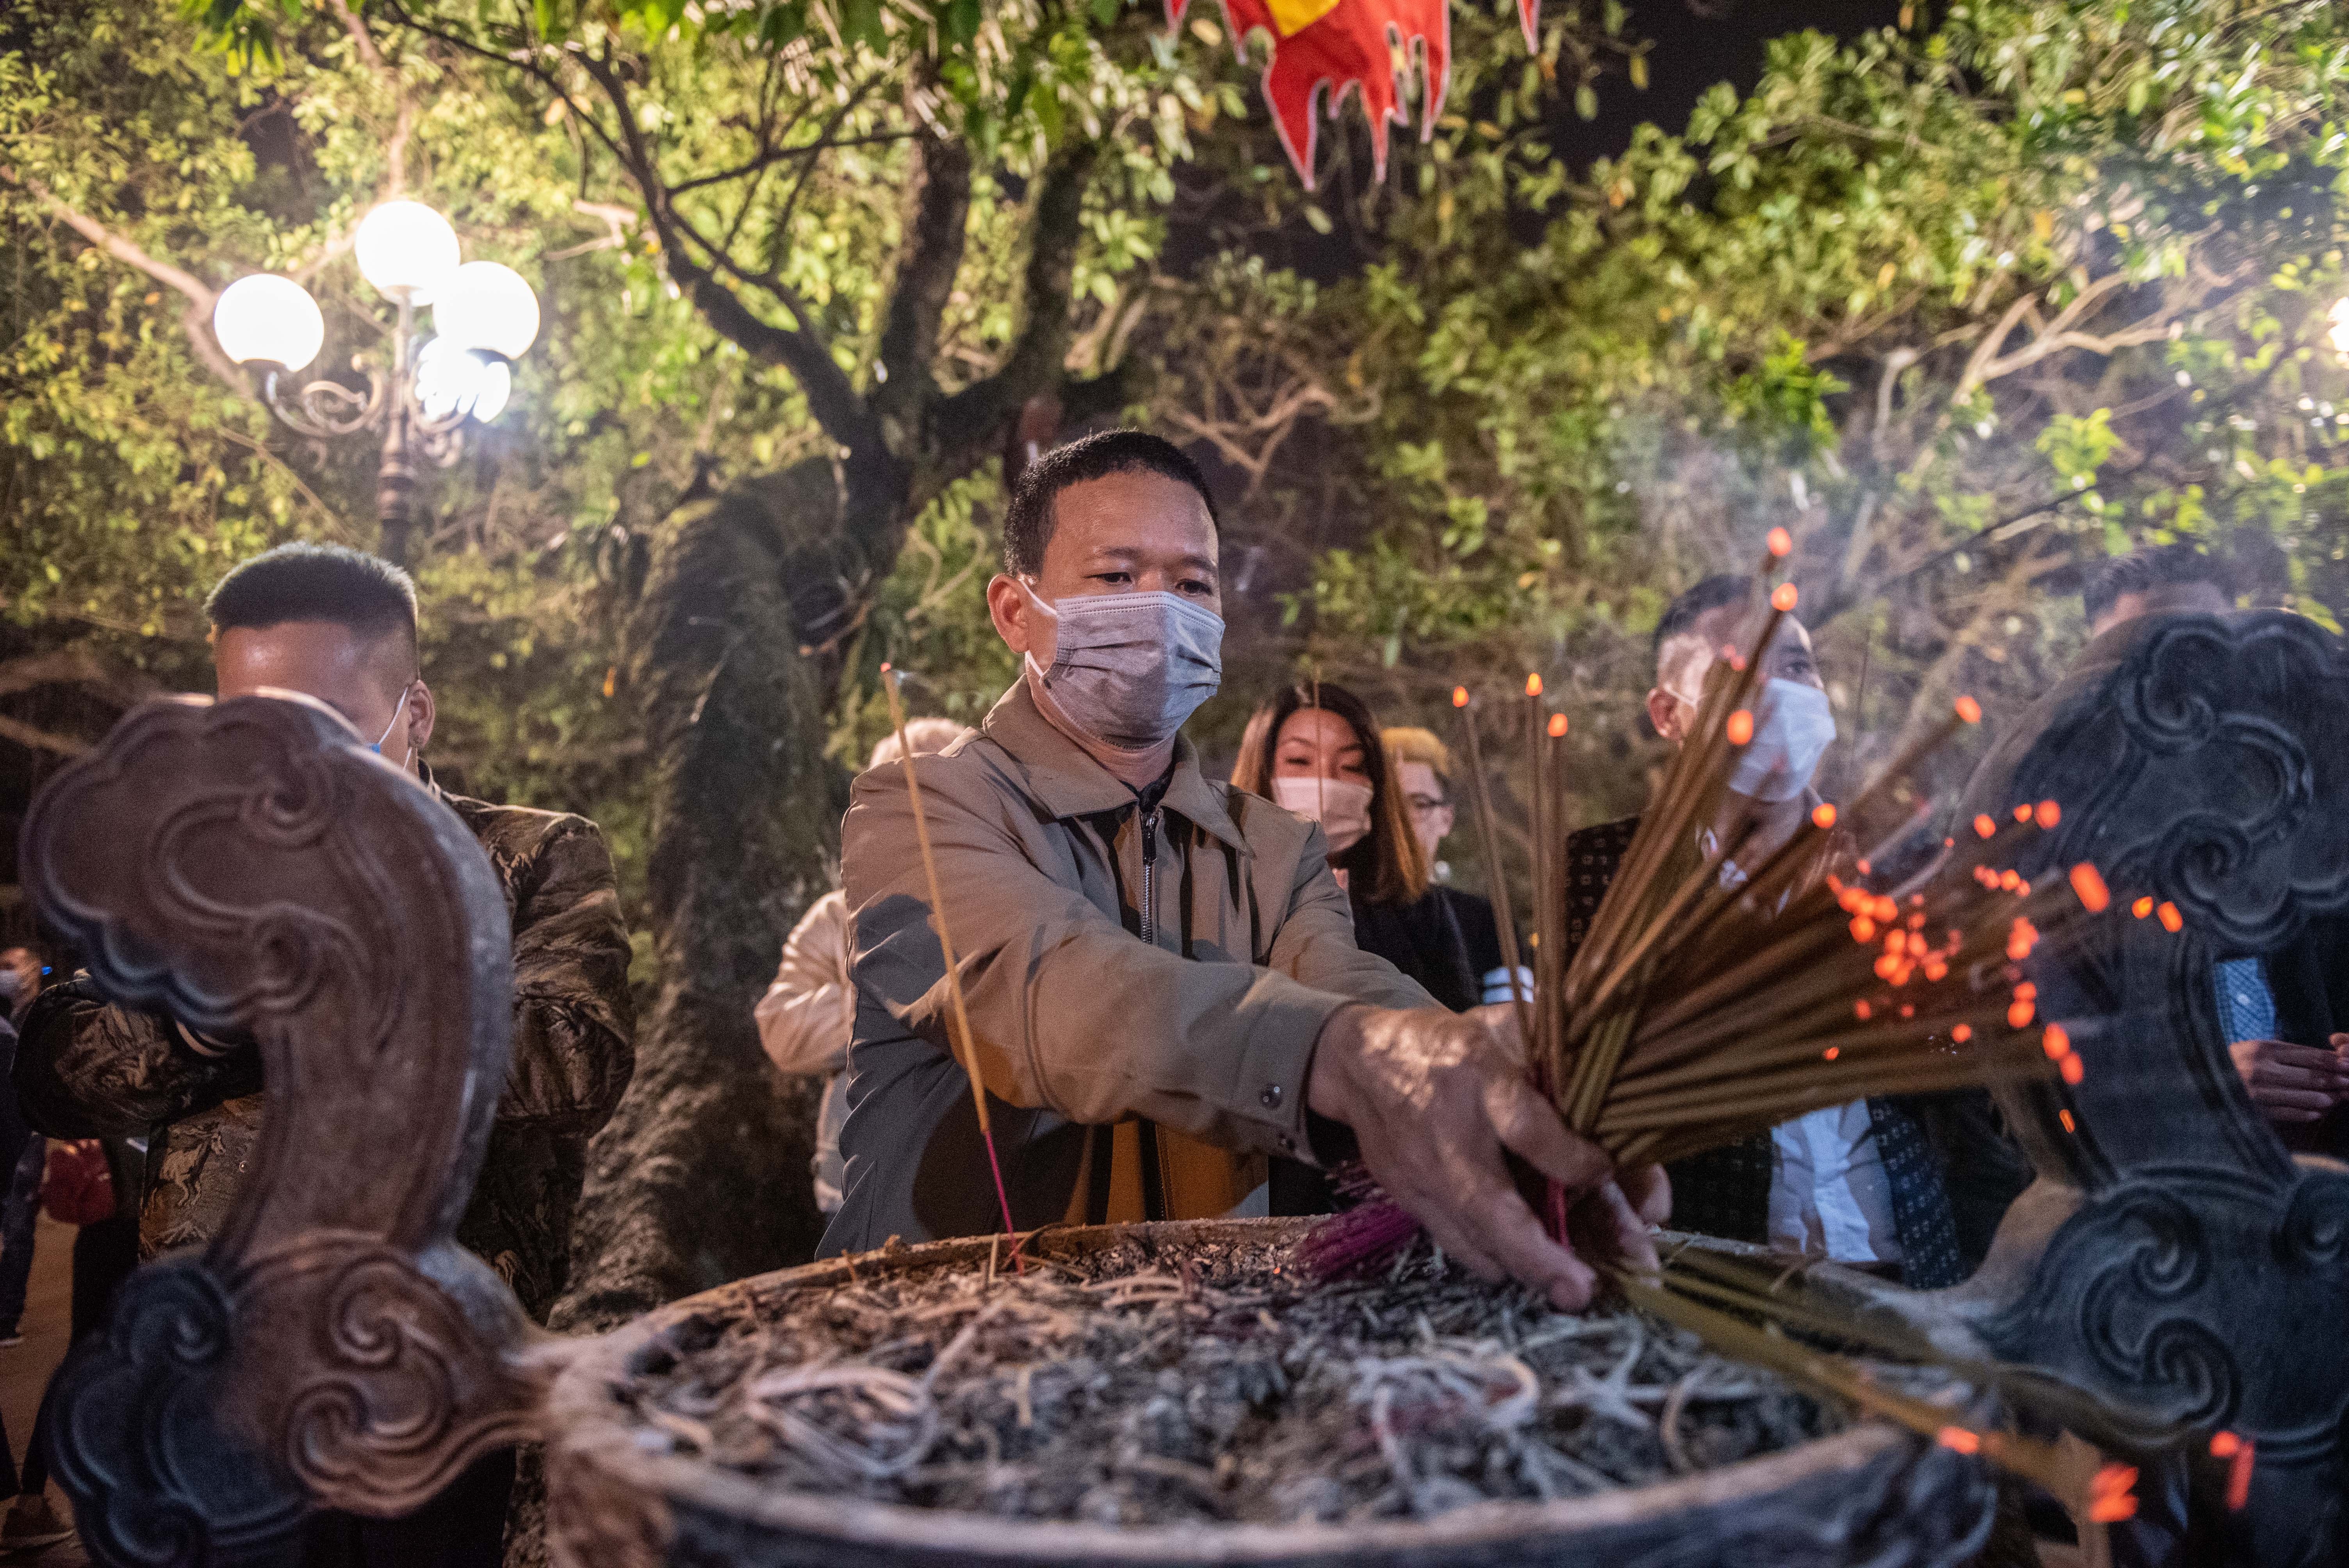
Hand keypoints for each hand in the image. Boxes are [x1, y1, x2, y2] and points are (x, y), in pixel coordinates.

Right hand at [1306, 1002, 1664, 1308]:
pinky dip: (1497, 1262)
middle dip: (1539, 1255)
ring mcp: (1422, 1176)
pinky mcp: (1409, 1201)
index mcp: (1479, 1078)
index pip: (1527, 1129)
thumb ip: (1562, 1066)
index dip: (1572, 1159)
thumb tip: (1628, 1120)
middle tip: (1583, 1291)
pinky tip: (1532, 1272)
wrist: (1362, 1063)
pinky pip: (1456, 1244)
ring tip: (1574, 1291)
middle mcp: (1448, 1135)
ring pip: (1475, 1238)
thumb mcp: (1507, 1031)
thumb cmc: (1452, 1045)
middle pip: (1491, 1206)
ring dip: (1527, 1270)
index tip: (1608, 1171)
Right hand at [2228, 1035, 2348, 1124]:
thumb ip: (2290, 1053)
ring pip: (2301, 1096)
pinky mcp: (2254, 1109)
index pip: (2309, 1055)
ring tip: (2336, 1100)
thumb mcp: (2260, 1049)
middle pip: (2309, 1075)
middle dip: (2334, 1080)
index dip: (2333, 1061)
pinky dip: (2304, 1114)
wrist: (2201, 1077)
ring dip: (2324, 1099)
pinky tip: (2317, 1113)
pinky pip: (2286, 1113)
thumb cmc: (2238, 1062)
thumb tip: (2329, 1058)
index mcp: (2264, 1049)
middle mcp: (2260, 1068)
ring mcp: (2257, 1090)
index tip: (2348, 1065)